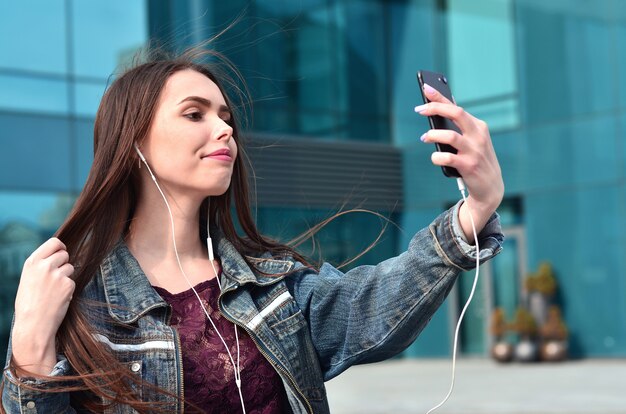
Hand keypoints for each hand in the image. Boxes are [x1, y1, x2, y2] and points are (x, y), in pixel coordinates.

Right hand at [11, 238, 74, 374]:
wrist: (33, 325)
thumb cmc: (29, 304)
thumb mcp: (28, 279)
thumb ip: (40, 266)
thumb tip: (57, 254)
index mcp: (32, 262)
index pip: (54, 242)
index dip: (60, 247)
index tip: (61, 253)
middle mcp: (44, 266)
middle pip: (65, 254)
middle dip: (64, 263)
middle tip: (56, 278)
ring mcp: (57, 275)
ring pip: (70, 268)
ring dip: (66, 277)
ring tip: (53, 291)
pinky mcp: (68, 285)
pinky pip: (73, 282)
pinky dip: (68, 289)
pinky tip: (58, 299)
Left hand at [415, 83, 503, 237]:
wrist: (491, 187)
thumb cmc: (475, 160)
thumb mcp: (472, 142)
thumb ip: (458, 129)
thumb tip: (437, 112)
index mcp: (478, 126)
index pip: (456, 107)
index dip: (440, 97)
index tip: (425, 88)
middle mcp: (478, 136)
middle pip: (456, 113)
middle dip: (436, 108)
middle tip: (419, 109)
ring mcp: (474, 151)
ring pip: (450, 136)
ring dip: (433, 135)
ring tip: (425, 137)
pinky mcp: (469, 166)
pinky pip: (447, 158)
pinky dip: (436, 157)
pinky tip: (435, 157)